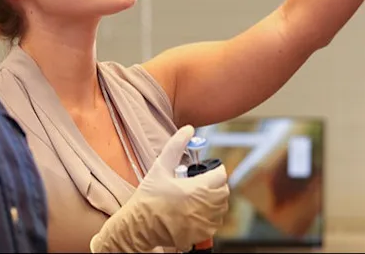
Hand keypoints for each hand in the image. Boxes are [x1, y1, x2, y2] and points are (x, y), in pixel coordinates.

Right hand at [90, 125, 229, 252]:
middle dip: (215, 184)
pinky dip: (209, 215)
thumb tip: (189, 129)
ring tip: (196, 195)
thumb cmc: (149, 196)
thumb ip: (176, 145)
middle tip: (200, 181)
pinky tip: (193, 210)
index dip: (214, 169)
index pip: (221, 175)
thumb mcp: (161, 166)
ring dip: (213, 199)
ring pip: (221, 207)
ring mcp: (204, 222)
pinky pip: (214, 222)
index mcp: (198, 189)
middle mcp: (205, 207)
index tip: (206, 170)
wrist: (140, 225)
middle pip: (224, 191)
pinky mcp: (201, 234)